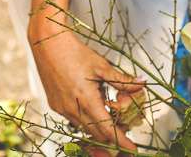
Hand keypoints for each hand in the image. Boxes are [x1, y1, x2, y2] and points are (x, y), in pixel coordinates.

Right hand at [29, 21, 142, 154]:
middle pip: (97, 133)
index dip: (121, 140)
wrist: (48, 44)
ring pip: (85, 128)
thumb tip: (142, 84)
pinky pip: (74, 120)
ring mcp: (62, 109)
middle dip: (111, 136)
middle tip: (125, 130)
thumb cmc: (75, 53)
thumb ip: (122, 80)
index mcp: (86, 100)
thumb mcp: (102, 66)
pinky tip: (92, 106)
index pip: (107, 129)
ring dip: (98, 127)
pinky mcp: (55, 106)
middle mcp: (73, 109)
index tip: (132, 148)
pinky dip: (86, 119)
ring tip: (109, 115)